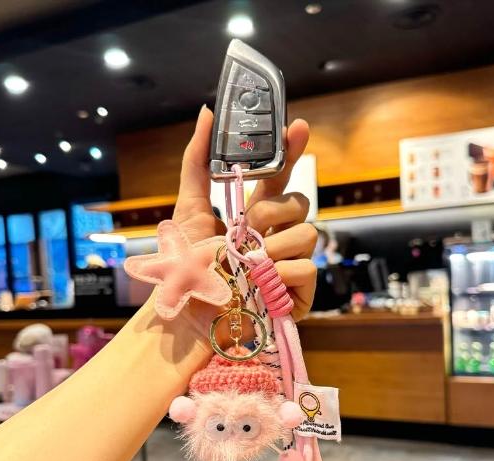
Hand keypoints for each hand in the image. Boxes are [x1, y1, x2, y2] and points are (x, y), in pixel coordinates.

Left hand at [173, 106, 316, 324]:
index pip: (281, 178)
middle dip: (273, 209)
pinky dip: (283, 273)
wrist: (185, 314)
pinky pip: (308, 267)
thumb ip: (196, 163)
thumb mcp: (187, 210)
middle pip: (300, 202)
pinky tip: (262, 283)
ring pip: (308, 232)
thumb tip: (207, 113)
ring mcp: (290, 263)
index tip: (297, 126)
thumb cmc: (185, 267)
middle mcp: (277, 236)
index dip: (291, 152)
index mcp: (255, 216)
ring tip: (248, 262)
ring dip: (274, 245)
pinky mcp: (299, 293)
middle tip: (247, 225)